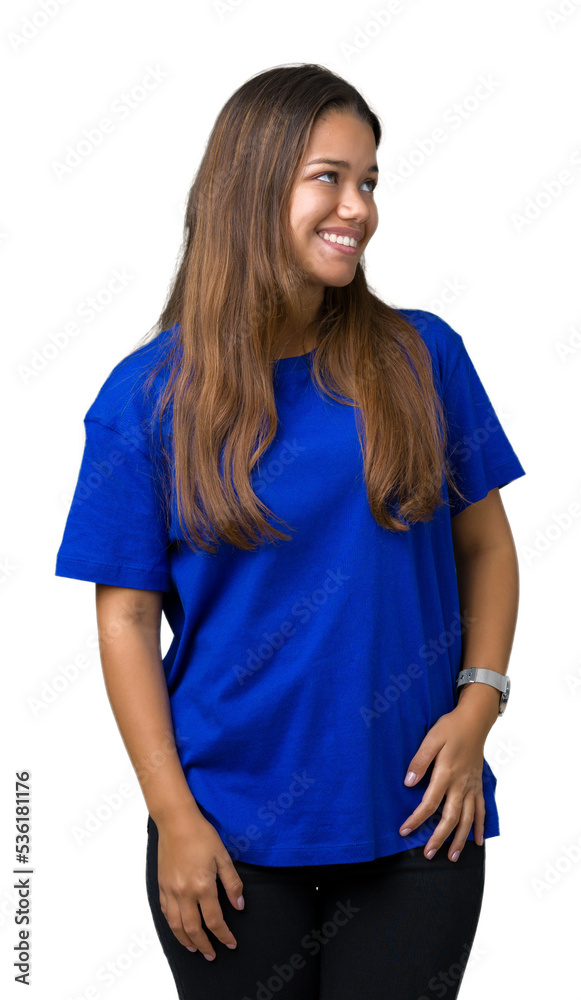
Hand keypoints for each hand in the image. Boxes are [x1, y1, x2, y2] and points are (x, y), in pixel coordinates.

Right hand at [155, 806, 244, 959]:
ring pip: (176, 925)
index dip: (224, 935)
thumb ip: (232, 883)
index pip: (214, 921)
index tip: (231, 943)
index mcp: (202, 886)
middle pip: (193, 929)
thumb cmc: (201, 835)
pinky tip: (178, 928)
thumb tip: (239, 906)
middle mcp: (184, 893)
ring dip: (186, 940)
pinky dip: (172, 925)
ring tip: (194, 949)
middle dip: (205, 945)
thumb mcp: (223, 857)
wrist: (176, 821)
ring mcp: (170, 890)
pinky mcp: (161, 885)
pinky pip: (165, 912)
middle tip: (212, 955)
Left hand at [398, 705, 488, 861]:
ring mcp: (472, 787)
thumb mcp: (431, 739)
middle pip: (451, 818)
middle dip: (439, 838)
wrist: (474, 721)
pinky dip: (479, 827)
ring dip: (460, 840)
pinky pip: (482, 810)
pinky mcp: (478, 786)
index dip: (417, 819)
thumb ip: (420, 761)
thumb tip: (408, 783)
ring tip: (452, 857)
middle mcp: (461, 785)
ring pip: (468, 819)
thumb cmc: (450, 728)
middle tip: (428, 854)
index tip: (405, 831)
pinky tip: (477, 841)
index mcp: (447, 773)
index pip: (430, 803)